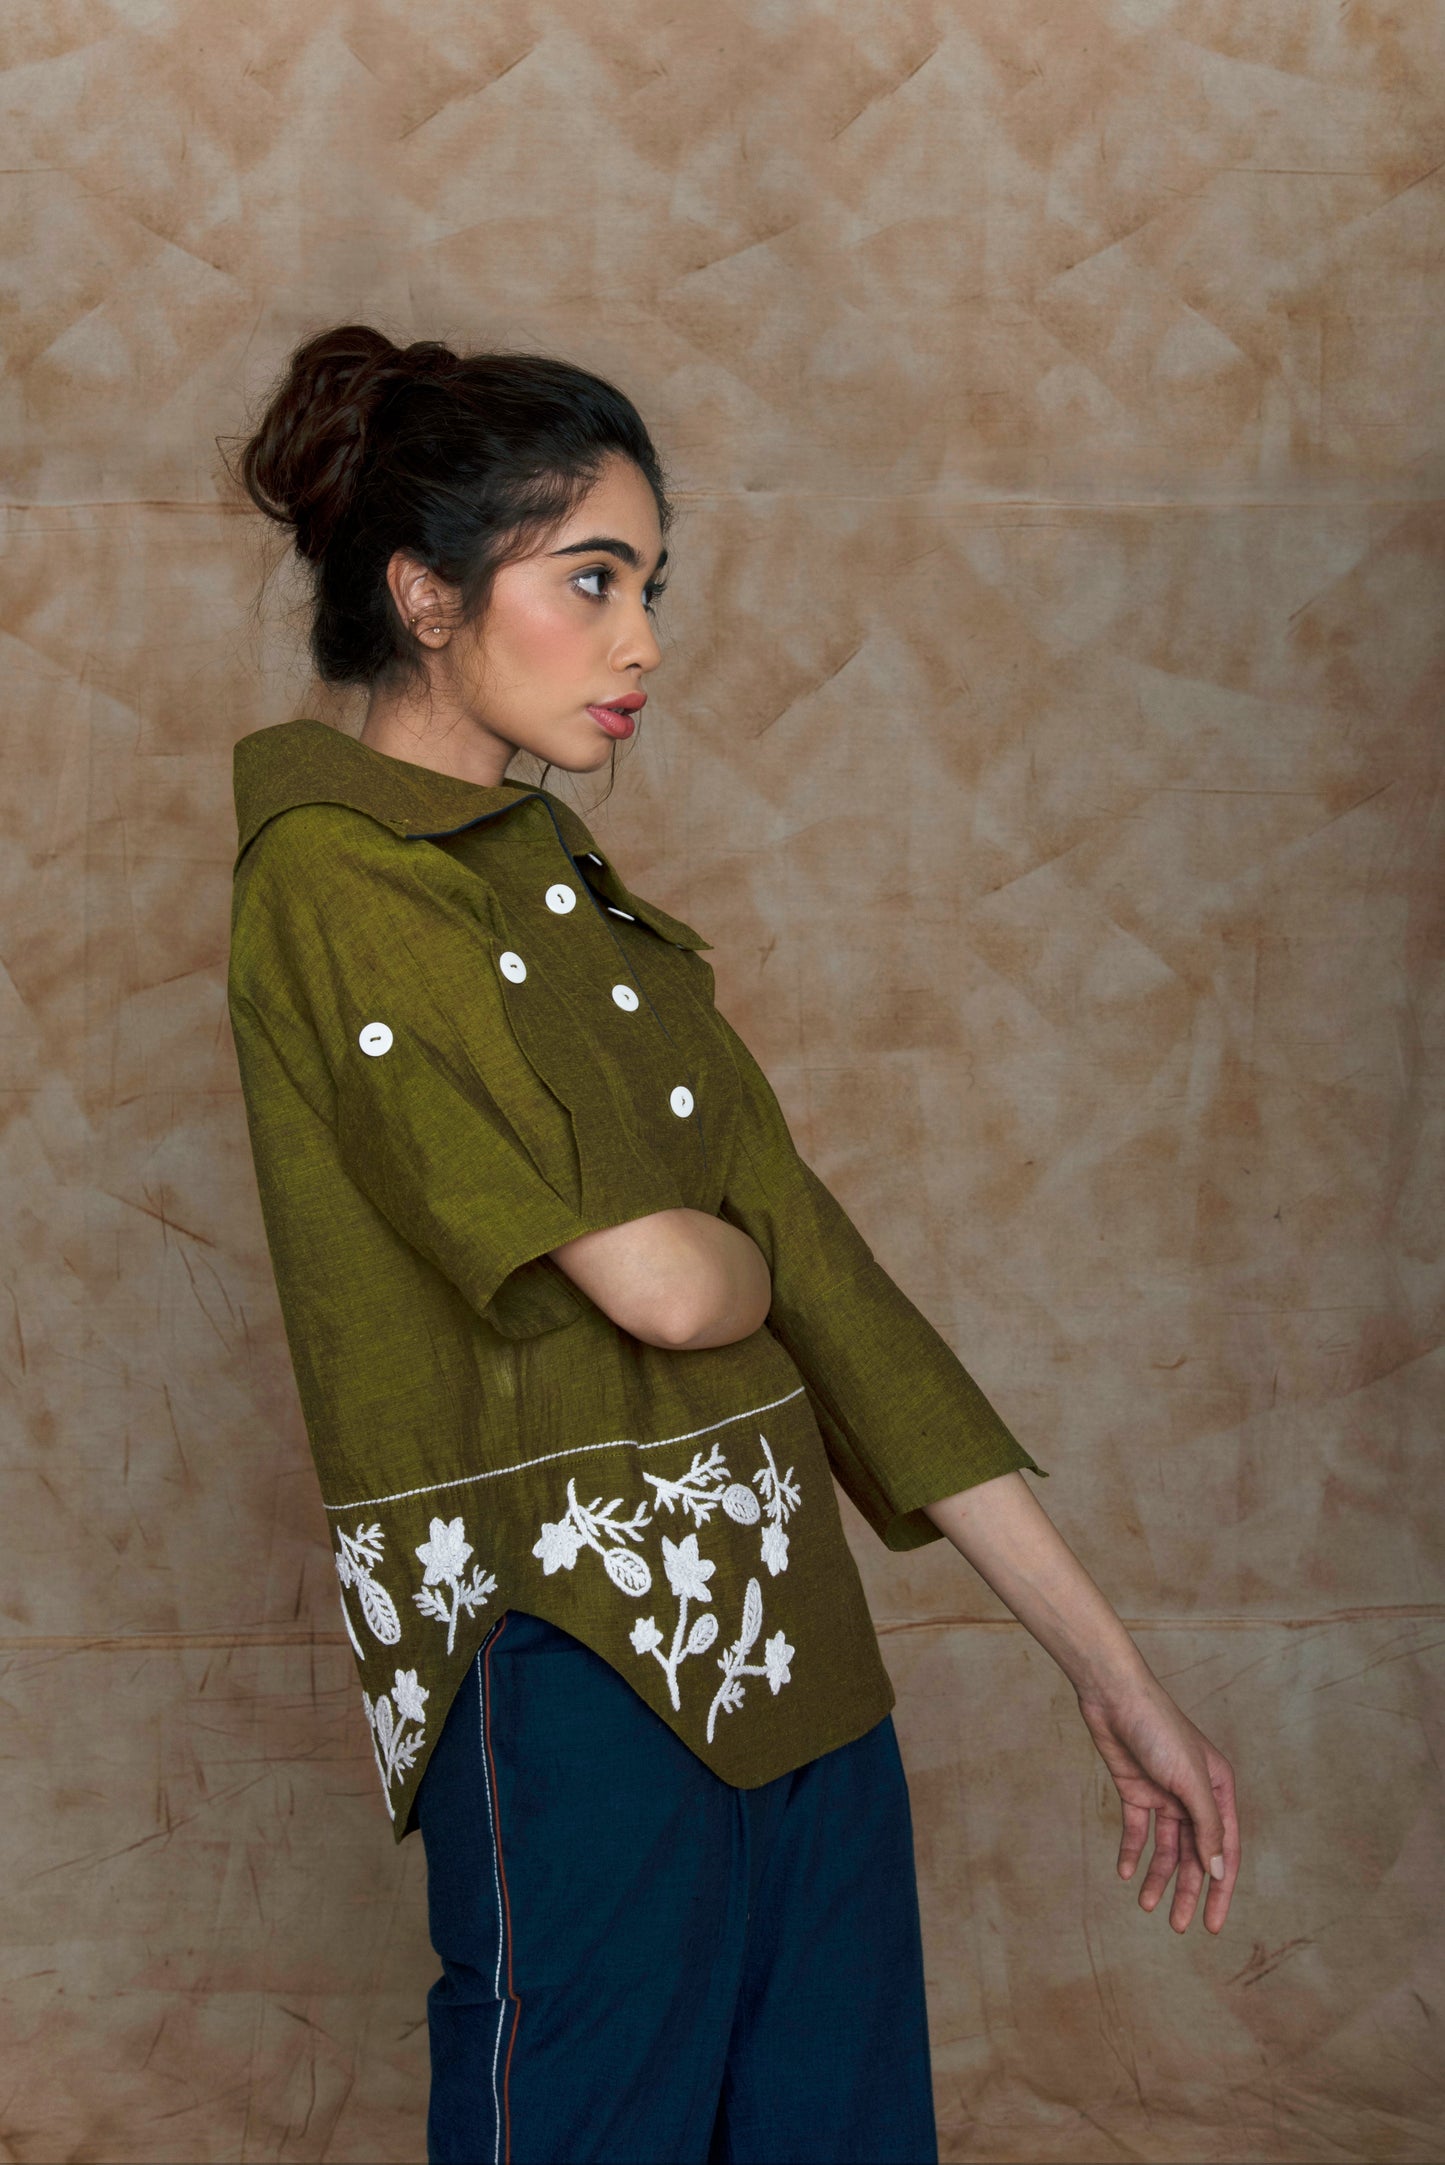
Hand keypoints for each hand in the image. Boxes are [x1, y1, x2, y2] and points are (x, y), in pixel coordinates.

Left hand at [1075, 1674, 1238, 1933]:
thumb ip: (1206, 1827)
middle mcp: (1194, 1795)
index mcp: (1219, 1791)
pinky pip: (1136, 1830)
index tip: (1212, 1925)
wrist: (1114, 1696)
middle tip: (1178, 1926)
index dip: (1220, 1889)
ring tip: (1146, 1905)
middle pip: (1194, 1854)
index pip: (1225, 1850)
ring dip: (1158, 1877)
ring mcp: (1164, 1794)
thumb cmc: (1159, 1730)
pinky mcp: (1135, 1790)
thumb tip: (1218, 1872)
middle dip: (1187, 1890)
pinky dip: (1131, 1852)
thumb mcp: (1189, 1782)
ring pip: (1165, 1847)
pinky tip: (1124, 1872)